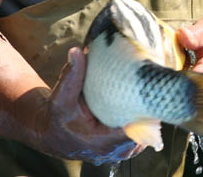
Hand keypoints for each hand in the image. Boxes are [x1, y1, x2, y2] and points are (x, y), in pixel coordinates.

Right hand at [34, 46, 141, 164]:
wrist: (54, 134)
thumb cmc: (58, 117)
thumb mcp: (62, 96)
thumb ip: (72, 75)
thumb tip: (77, 52)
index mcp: (104, 142)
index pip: (138, 128)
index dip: (145, 108)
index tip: (146, 88)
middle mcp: (117, 151)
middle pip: (147, 127)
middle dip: (147, 105)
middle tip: (147, 83)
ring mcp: (124, 150)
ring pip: (148, 129)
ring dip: (146, 111)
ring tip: (145, 89)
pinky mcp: (127, 146)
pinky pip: (144, 131)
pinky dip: (142, 117)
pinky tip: (139, 100)